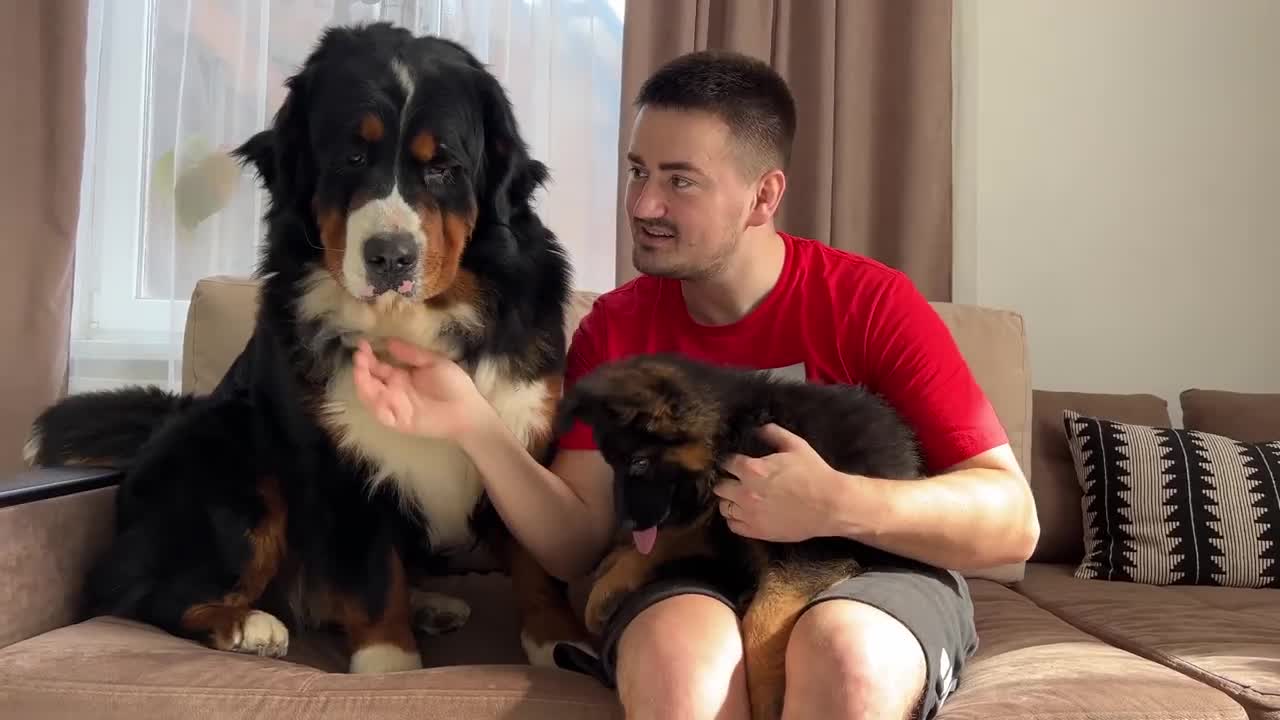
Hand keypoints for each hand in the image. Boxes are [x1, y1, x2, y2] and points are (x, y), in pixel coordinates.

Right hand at [350, 337, 488, 440]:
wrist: (468, 409)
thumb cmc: (454, 384)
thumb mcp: (433, 362)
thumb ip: (411, 354)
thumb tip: (389, 342)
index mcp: (400, 376)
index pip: (377, 366)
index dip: (368, 356)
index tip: (362, 344)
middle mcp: (394, 391)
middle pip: (370, 381)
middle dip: (361, 369)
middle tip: (359, 356)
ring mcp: (395, 407)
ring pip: (371, 397)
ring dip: (363, 385)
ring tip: (361, 370)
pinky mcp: (400, 422)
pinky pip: (382, 415)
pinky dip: (376, 405)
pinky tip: (375, 392)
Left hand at [714, 423, 846, 541]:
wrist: (831, 506)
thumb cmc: (814, 473)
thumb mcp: (796, 446)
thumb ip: (774, 433)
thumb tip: (758, 428)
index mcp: (752, 470)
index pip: (727, 463)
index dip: (731, 462)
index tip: (735, 463)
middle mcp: (745, 492)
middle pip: (720, 486)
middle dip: (727, 481)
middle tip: (736, 481)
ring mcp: (750, 514)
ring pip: (724, 507)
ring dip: (730, 500)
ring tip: (740, 498)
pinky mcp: (756, 531)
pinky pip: (733, 526)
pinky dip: (735, 519)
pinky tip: (745, 513)